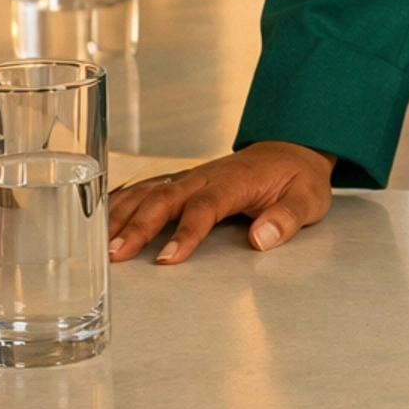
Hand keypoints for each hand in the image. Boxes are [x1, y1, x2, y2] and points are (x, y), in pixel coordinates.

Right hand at [108, 143, 334, 265]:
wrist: (291, 149)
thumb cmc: (298, 177)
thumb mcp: (309, 198)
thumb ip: (287, 218)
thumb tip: (261, 238)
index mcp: (236, 180)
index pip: (205, 206)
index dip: (185, 233)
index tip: (168, 260)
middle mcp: (206, 175)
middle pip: (165, 198)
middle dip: (137, 226)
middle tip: (115, 255)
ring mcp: (191, 176)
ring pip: (148, 191)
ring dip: (121, 215)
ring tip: (98, 245)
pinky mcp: (182, 181)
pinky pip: (146, 188)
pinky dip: (120, 200)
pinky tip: (100, 217)